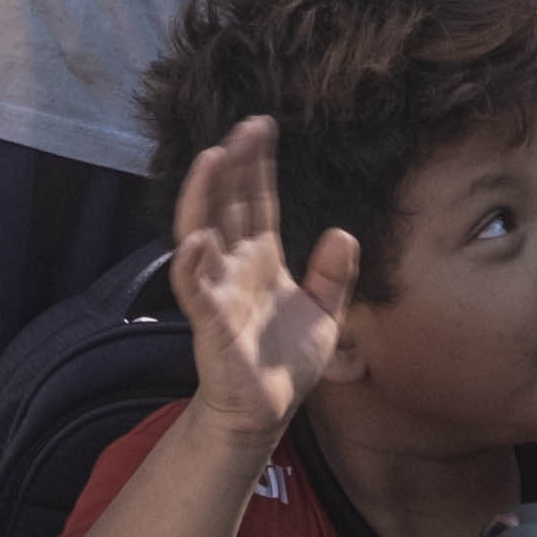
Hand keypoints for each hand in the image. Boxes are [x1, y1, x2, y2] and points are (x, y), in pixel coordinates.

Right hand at [169, 118, 355, 434]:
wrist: (267, 412)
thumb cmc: (286, 361)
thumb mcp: (325, 313)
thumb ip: (334, 274)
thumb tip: (343, 232)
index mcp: (262, 257)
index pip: (258, 200)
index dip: (257, 164)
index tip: (261, 124)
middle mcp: (236, 265)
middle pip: (228, 204)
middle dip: (233, 165)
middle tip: (244, 126)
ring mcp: (219, 290)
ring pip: (203, 232)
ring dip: (203, 197)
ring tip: (211, 158)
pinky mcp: (211, 322)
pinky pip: (195, 289)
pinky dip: (192, 264)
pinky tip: (196, 239)